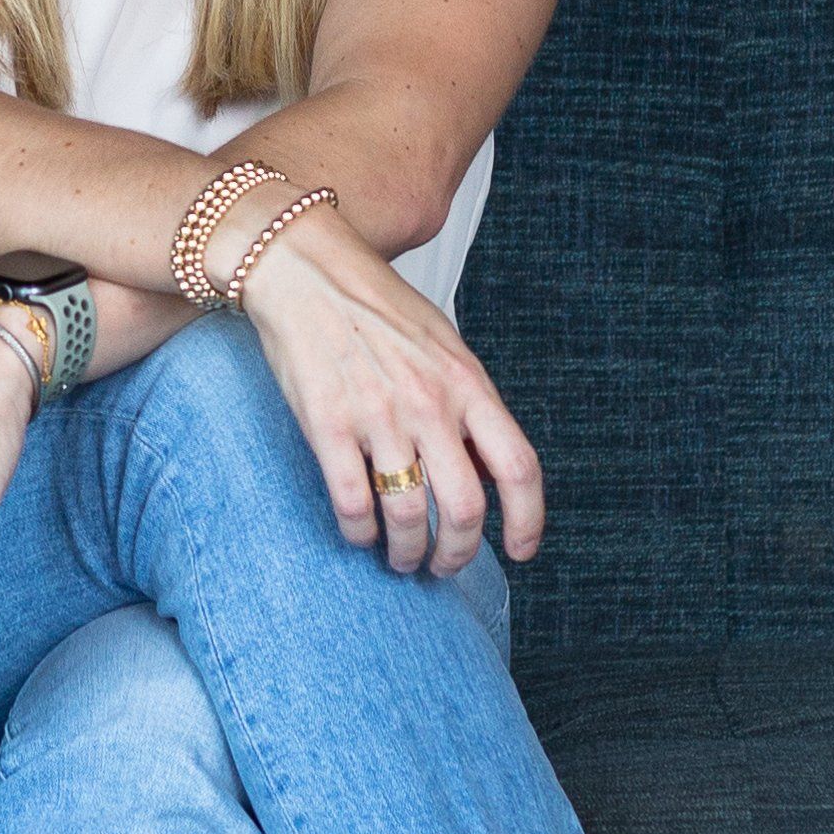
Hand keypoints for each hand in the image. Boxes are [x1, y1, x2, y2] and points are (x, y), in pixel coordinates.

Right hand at [221, 200, 544, 579]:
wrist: (306, 268)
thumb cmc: (375, 305)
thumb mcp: (443, 343)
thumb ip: (468, 403)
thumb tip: (487, 470)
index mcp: (466, 381)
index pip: (518, 467)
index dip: (527, 521)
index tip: (520, 552)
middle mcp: (429, 403)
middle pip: (464, 510)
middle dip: (457, 554)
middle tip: (443, 565)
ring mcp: (378, 415)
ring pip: (407, 517)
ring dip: (406, 553)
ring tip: (400, 557)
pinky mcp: (328, 424)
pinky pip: (352, 504)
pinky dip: (360, 534)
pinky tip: (360, 533)